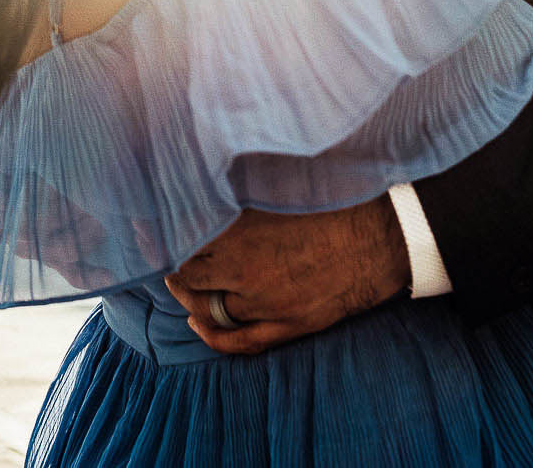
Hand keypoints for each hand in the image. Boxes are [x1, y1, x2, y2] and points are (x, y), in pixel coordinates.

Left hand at [163, 198, 409, 356]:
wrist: (377, 237)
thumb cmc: (327, 203)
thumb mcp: (272, 191)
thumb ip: (232, 198)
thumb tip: (195, 192)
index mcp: (241, 235)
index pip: (183, 245)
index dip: (164, 240)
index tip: (155, 232)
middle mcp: (247, 273)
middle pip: (190, 281)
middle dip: (174, 270)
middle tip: (163, 258)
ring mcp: (268, 305)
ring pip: (210, 311)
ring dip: (189, 298)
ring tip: (179, 285)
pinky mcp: (289, 326)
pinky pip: (241, 342)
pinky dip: (212, 335)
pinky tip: (196, 323)